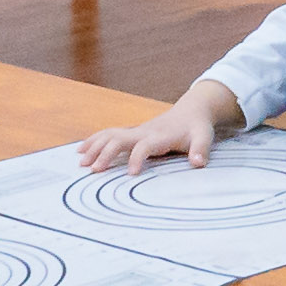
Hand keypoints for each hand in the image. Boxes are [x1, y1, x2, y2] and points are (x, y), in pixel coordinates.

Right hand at [77, 99, 218, 172]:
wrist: (191, 110)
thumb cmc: (197, 127)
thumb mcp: (204, 137)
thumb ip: (201, 150)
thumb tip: (198, 163)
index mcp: (160, 136)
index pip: (144, 146)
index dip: (137, 158)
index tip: (131, 174)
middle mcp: (144, 132)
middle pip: (119, 138)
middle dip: (106, 153)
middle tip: (94, 170)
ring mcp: (136, 131)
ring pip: (110, 135)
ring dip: (95, 146)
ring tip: (81, 162)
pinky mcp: (132, 133)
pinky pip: (109, 134)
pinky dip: (94, 141)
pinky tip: (81, 150)